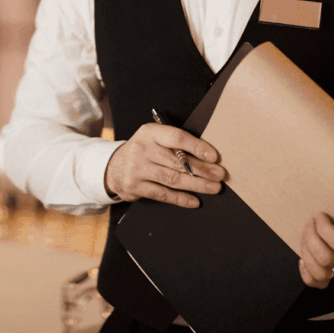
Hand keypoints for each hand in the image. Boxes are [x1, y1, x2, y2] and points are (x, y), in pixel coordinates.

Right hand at [104, 123, 226, 207]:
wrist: (113, 166)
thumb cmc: (143, 151)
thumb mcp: (153, 139)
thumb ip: (174, 144)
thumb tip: (206, 156)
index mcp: (150, 132)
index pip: (177, 137)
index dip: (197, 147)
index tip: (214, 156)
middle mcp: (142, 149)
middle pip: (178, 161)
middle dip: (203, 169)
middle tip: (220, 175)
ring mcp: (137, 169)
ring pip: (172, 179)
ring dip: (197, 185)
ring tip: (214, 187)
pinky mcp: (135, 186)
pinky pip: (163, 194)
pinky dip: (181, 199)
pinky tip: (195, 200)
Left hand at [298, 205, 333, 288]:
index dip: (324, 229)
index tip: (319, 214)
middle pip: (327, 258)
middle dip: (311, 238)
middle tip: (310, 221)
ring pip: (322, 272)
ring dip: (307, 253)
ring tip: (305, 235)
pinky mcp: (330, 272)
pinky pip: (318, 283)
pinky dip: (307, 273)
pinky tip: (302, 259)